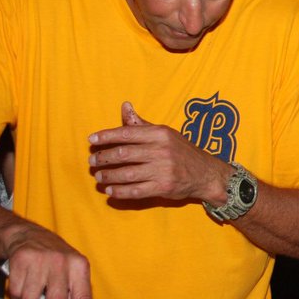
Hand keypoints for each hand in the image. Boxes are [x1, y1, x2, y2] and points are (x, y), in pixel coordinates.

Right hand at [0, 224, 93, 298]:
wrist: (28, 235)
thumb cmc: (53, 260)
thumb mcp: (71, 272)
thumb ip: (74, 296)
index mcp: (79, 266)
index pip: (83, 297)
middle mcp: (62, 262)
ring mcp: (40, 260)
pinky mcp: (21, 260)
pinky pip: (17, 293)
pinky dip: (18, 296)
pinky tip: (23, 285)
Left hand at [88, 102, 226, 202]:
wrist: (206, 173)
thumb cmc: (181, 151)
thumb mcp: (165, 133)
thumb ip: (141, 124)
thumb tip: (125, 106)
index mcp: (159, 134)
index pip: (127, 133)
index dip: (106, 136)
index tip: (91, 140)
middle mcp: (161, 151)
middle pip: (123, 154)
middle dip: (103, 158)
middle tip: (92, 161)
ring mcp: (162, 170)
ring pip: (127, 173)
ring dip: (108, 176)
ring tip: (98, 177)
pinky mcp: (163, 187)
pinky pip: (136, 191)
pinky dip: (120, 191)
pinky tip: (110, 191)